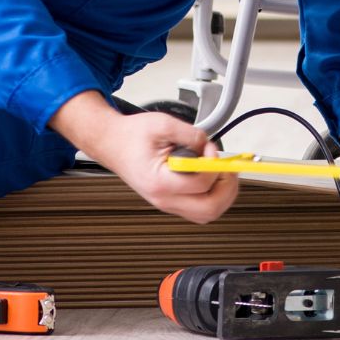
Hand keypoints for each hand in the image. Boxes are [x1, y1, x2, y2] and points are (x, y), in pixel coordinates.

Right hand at [49, 91, 237, 223]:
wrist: (111, 143)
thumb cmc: (131, 136)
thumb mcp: (162, 124)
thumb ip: (191, 134)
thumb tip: (210, 147)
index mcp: (160, 182)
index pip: (201, 184)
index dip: (214, 165)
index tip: (211, 149)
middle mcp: (164, 199)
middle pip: (209, 210)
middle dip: (227, 188)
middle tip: (228, 169)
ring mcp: (167, 203)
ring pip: (206, 214)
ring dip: (222, 195)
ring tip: (221, 173)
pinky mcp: (170, 201)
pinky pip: (199, 209)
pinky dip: (212, 197)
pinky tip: (211, 178)